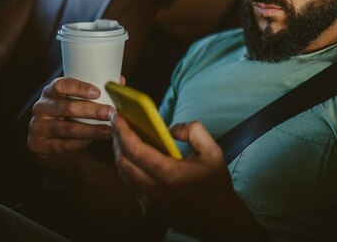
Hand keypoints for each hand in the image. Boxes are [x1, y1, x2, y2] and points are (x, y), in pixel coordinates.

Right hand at [27, 77, 121, 164]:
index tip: (98, 92)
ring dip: (91, 129)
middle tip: (111, 113)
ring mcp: (37, 127)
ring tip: (109, 130)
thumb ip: (94, 91)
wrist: (50, 143)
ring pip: (68, 128)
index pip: (61, 85)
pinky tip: (94, 140)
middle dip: (92, 110)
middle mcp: (41, 107)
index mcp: (50, 92)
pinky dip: (81, 142)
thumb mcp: (75, 101)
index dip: (79, 88)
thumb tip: (119, 80)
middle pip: (67, 107)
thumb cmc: (69, 116)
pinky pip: (63, 145)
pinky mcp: (38, 145)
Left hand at [112, 115, 267, 241]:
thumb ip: (194, 131)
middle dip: (117, 140)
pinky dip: (128, 169)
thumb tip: (171, 128)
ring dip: (121, 154)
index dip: (123, 131)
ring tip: (123, 138)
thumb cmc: (216, 186)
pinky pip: (131, 186)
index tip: (118, 116)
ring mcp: (149, 203)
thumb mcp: (213, 152)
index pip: (135, 150)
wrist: (219, 220)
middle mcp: (154, 190)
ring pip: (124, 175)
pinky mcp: (148, 210)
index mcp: (169, 174)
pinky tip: (134, 159)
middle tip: (119, 124)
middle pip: (123, 162)